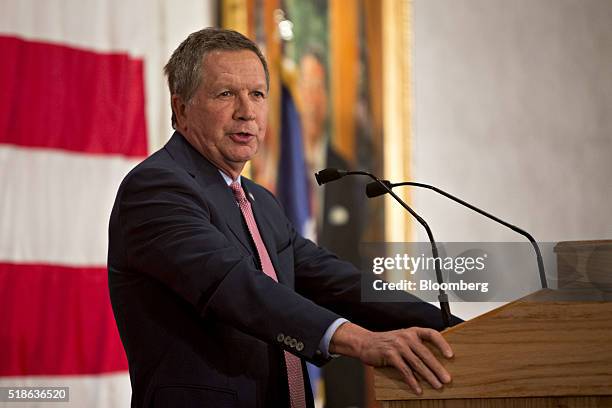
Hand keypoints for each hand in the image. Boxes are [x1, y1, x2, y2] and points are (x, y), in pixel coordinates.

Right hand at [329, 322, 453, 394]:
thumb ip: (415, 346)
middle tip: (446, 379)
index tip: (450, 355)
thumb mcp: (401, 339)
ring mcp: (398, 345)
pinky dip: (412, 381)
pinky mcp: (390, 355)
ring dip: (428, 376)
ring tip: (436, 386)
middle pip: (426, 354)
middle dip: (438, 368)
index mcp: (412, 332)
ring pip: (417, 363)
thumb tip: (433, 362)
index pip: (432, 334)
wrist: (365, 342)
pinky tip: (418, 389)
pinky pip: (404, 370)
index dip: (442, 344)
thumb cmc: (385, 343)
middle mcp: (406, 337)